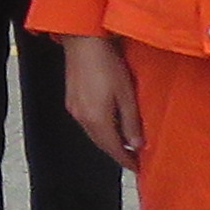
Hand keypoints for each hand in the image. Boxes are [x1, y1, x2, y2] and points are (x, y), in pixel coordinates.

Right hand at [63, 34, 137, 164]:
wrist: (83, 41)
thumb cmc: (107, 63)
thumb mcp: (127, 94)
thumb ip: (131, 122)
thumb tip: (136, 144)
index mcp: (96, 119)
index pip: (114, 149)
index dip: (127, 160)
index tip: (138, 168)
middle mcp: (82, 118)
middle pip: (101, 144)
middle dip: (117, 153)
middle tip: (134, 159)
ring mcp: (74, 109)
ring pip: (93, 134)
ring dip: (108, 140)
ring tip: (125, 142)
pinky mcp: (71, 99)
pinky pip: (87, 122)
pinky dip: (100, 128)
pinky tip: (110, 123)